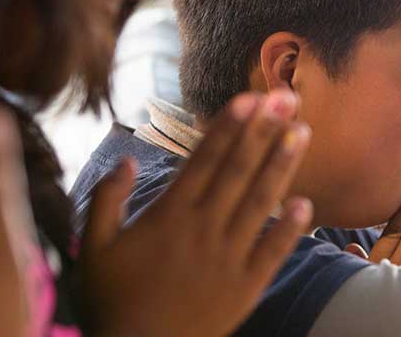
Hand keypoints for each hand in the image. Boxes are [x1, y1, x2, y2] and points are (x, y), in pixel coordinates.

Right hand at [78, 90, 313, 336]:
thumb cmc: (110, 302)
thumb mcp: (94, 249)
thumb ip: (107, 200)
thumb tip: (127, 159)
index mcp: (168, 216)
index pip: (205, 160)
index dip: (229, 126)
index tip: (249, 97)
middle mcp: (203, 229)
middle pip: (239, 171)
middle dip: (264, 130)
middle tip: (287, 97)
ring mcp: (228, 258)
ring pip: (260, 202)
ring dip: (283, 165)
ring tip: (302, 132)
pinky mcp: (246, 287)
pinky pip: (273, 252)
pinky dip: (290, 228)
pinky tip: (306, 202)